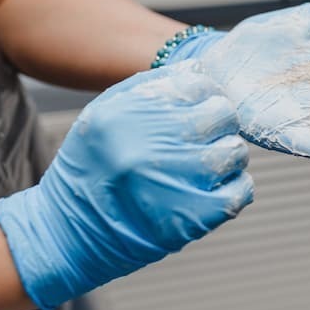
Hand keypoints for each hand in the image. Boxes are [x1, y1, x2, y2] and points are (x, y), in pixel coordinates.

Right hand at [0, 61, 252, 309]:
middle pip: (222, 115)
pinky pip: (241, 190)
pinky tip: (214, 190)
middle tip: (205, 139)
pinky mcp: (191, 219)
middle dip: (219, 125)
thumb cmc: (92, 169)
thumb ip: (151, 89)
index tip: (199, 110)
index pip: (198, 84)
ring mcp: (171, 184)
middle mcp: (147, 146)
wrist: (67, 236)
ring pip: (235, 152)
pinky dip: (235, 188)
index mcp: (125, 114)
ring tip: (205, 168)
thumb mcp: (104, 115)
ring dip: (227, 158)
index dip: (205, 96)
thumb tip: (200, 73)